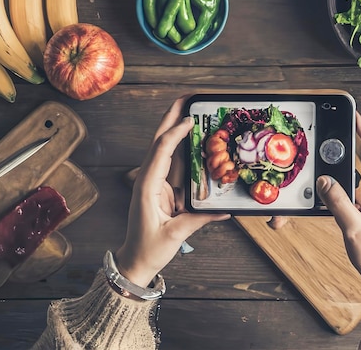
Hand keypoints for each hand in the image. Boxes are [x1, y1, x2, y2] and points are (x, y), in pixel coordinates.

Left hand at [115, 96, 229, 286]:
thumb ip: (200, 219)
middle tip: (186, 98)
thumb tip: (225, 210)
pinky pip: (174, 164)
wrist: (135, 262)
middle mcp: (149, 179)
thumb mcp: (176, 234)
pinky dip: (183, 149)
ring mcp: (155, 183)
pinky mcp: (163, 190)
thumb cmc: (149, 249)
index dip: (175, 134)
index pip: (161, 153)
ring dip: (176, 128)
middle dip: (171, 118)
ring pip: (166, 149)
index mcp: (148, 187)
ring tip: (192, 110)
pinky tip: (195, 139)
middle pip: (160, 142)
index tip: (190, 119)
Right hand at [316, 112, 360, 300]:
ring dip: (350, 168)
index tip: (357, 120)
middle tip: (344, 128)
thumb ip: (338, 204)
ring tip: (335, 153)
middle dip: (359, 146)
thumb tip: (325, 181)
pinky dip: (344, 189)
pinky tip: (332, 186)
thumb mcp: (356, 230)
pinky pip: (357, 195)